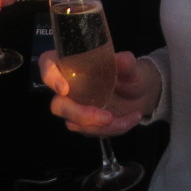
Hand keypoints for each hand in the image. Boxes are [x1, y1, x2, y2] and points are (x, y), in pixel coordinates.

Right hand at [40, 49, 161, 136]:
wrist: (142, 94)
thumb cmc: (131, 74)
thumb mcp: (133, 67)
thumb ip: (126, 63)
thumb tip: (122, 59)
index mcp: (74, 64)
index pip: (49, 63)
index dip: (50, 76)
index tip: (65, 88)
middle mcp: (69, 86)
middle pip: (58, 105)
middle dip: (80, 114)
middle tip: (107, 117)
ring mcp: (75, 107)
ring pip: (74, 123)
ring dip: (101, 126)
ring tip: (128, 117)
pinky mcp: (84, 124)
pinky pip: (91, 132)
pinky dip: (112, 129)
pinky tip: (131, 119)